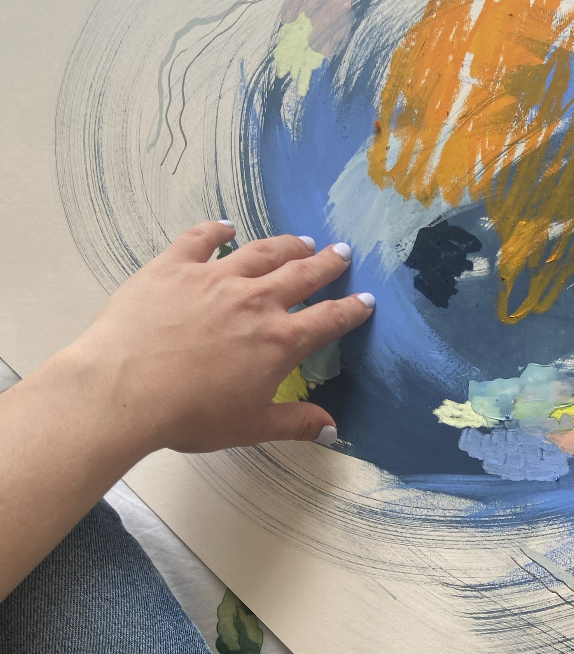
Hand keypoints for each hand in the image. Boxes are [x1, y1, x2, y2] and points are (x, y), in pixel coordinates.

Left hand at [0, 222, 374, 601]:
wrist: (126, 389)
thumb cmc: (192, 415)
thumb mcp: (251, 426)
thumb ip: (295, 423)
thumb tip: (331, 429)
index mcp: (279, 342)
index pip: (328, 321)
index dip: (351, 311)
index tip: (365, 301)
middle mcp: (255, 301)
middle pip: (301, 275)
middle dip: (326, 264)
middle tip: (342, 253)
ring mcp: (214, 278)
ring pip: (259, 253)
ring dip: (285, 245)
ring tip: (301, 240)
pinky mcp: (174, 267)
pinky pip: (201, 239)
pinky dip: (216, 229)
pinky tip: (226, 225)